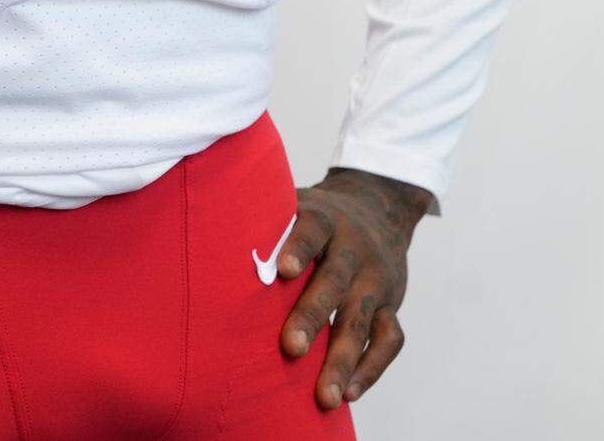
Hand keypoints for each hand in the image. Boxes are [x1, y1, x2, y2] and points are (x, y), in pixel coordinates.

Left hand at [277, 166, 433, 409]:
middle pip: (335, 280)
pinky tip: (351, 394)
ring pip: (361, 318)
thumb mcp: (298, 207)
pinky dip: (372, 367)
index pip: (312, 229)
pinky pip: (390, 338)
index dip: (298, 246)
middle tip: (290, 347)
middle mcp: (353, 246)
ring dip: (342, 359)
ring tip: (324, 396)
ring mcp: (376, 276)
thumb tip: (212, 247)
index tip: (284, 271)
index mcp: (325, 219)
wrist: (378, 207)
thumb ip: (268, 225)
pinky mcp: (392, 303)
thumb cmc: (318, 219)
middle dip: (312, 314)